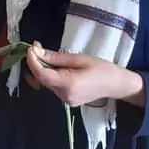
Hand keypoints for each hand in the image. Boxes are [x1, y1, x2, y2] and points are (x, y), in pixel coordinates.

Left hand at [26, 41, 143, 106]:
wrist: (117, 85)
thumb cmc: (102, 68)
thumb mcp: (79, 58)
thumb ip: (55, 57)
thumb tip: (36, 51)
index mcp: (69, 85)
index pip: (42, 74)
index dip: (32, 61)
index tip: (30, 48)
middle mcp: (64, 95)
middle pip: (42, 78)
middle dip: (35, 62)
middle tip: (37, 47)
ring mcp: (65, 100)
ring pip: (46, 82)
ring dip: (42, 68)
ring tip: (46, 55)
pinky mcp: (67, 101)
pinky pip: (53, 86)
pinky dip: (50, 75)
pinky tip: (55, 66)